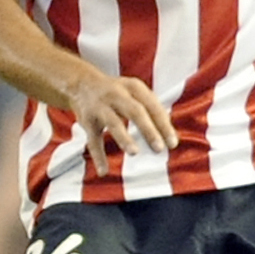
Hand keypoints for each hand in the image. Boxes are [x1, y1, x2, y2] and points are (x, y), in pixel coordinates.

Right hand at [64, 69, 179, 175]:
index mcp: (133, 87)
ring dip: (124, 138)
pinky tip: (104, 171)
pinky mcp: (87, 121)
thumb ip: (152, 109)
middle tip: (159, 148)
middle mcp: (117, 94)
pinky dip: (98, 156)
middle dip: (148, 130)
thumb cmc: (117, 92)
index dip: (163, 124)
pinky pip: (93, 140)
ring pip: (113, 123)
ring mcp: (101, 107)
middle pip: (135, 111)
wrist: (81, 82)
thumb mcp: (135, 91)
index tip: (173, 143)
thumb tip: (169, 135)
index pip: (152, 105)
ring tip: (134, 152)